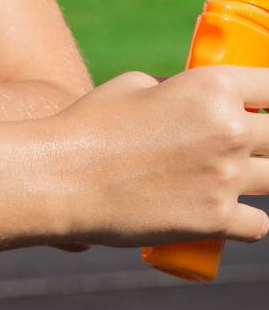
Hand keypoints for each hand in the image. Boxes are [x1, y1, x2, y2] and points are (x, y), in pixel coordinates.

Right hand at [47, 67, 268, 247]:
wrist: (61, 178)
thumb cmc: (89, 126)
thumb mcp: (133, 86)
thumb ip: (178, 90)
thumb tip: (197, 101)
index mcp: (211, 87)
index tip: (266, 105)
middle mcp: (230, 130)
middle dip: (265, 139)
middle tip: (239, 144)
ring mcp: (227, 178)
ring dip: (257, 178)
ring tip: (223, 175)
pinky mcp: (217, 220)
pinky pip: (260, 224)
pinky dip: (246, 220)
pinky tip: (226, 212)